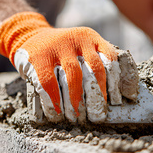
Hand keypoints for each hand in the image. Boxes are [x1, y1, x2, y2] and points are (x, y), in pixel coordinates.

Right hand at [0, 12, 138, 122]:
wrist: (30, 36)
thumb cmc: (63, 50)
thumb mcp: (82, 47)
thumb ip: (97, 63)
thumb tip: (122, 94)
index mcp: (90, 37)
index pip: (109, 59)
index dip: (114, 82)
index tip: (113, 102)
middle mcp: (76, 39)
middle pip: (94, 70)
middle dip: (97, 96)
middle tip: (96, 115)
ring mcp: (56, 47)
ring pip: (73, 77)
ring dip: (76, 100)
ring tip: (76, 116)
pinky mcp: (38, 57)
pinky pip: (48, 82)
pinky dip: (54, 100)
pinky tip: (56, 110)